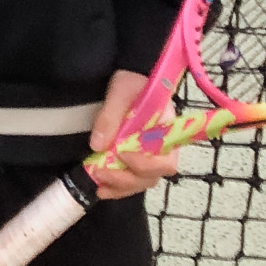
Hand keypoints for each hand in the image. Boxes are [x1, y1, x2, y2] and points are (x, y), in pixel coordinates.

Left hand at [86, 69, 179, 198]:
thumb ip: (110, 117)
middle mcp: (161, 149)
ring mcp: (147, 155)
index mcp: (167, 133)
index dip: (146, 165)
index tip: (123, 156)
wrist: (127, 78)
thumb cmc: (130, 82)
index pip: (166, 161)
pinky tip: (101, 188)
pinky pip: (130, 179)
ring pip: (140, 182)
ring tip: (98, 184)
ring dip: (120, 187)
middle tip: (101, 173)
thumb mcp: (120, 92)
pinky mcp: (133, 158)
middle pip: (152, 176)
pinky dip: (117, 187)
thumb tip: (98, 146)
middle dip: (127, 180)